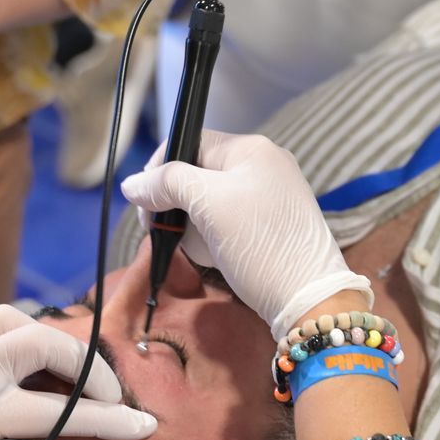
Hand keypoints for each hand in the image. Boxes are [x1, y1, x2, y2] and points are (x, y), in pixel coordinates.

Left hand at [0, 304, 156, 439]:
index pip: (59, 411)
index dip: (106, 419)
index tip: (141, 425)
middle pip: (44, 346)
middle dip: (88, 369)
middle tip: (112, 397)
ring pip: (15, 321)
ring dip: (51, 341)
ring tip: (72, 371)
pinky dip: (21, 332)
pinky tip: (27, 357)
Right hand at [120, 131, 370, 340]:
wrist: (308, 298)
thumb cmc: (259, 243)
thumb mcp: (208, 204)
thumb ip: (166, 184)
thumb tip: (131, 185)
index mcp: (251, 149)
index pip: (190, 142)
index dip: (160, 169)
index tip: (145, 204)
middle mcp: (262, 166)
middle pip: (196, 174)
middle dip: (177, 205)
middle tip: (166, 231)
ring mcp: (268, 197)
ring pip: (207, 203)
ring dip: (194, 228)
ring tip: (207, 250)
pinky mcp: (269, 227)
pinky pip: (226, 224)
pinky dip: (214, 240)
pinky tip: (219, 258)